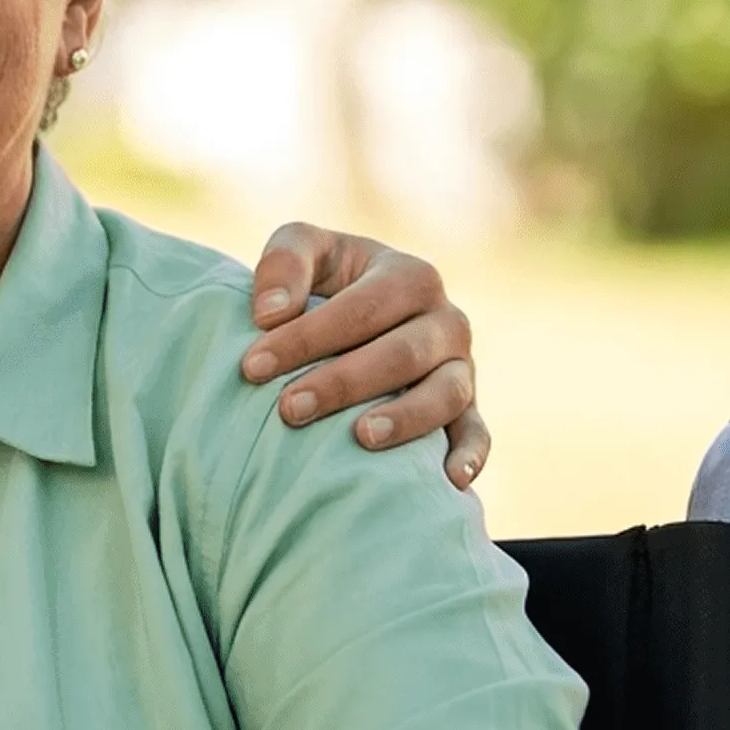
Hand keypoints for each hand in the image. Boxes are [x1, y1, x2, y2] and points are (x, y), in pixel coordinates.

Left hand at [238, 222, 488, 488]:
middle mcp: (446, 320)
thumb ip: (284, 263)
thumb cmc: (326, 281)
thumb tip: (270, 313)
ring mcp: (462, 367)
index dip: (306, 338)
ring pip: (446, 394)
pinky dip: (470, 455)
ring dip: (406, 418)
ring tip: (361, 438)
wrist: (360, 313)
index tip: (253, 366)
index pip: (360, 310)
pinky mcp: (467, 409)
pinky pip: (476, 433)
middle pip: (401, 354)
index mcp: (409, 276)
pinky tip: (448, 479)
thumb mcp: (305, 250)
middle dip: (343, 383)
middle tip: (289, 409)